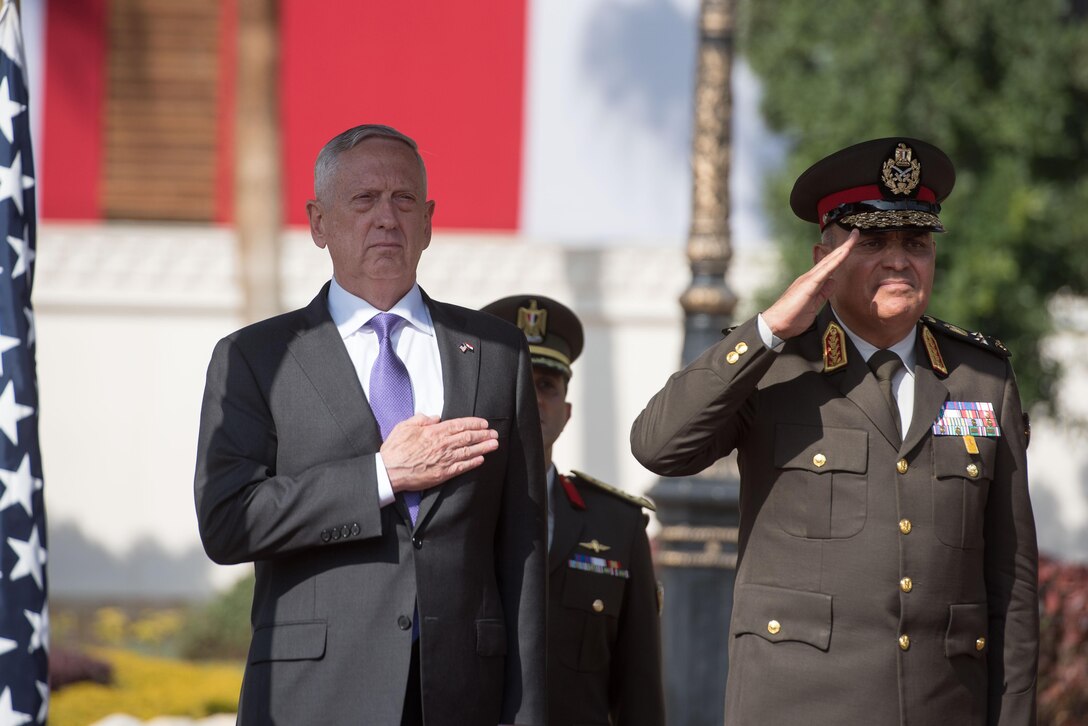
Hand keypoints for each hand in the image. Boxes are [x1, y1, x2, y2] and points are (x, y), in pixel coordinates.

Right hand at [382, 414, 498, 491]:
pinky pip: (462, 467)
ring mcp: (444, 460)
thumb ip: (421, 419)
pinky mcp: (443, 474)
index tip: (484, 423)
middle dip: (484, 434)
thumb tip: (435, 417)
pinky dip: (473, 463)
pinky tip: (481, 459)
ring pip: (469, 451)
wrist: (389, 471)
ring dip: (484, 447)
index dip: (474, 423)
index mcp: (434, 432)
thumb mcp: (405, 426)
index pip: (459, 425)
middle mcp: (442, 444)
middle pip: (468, 437)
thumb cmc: (395, 449)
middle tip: (494, 433)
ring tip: (494, 444)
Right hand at [761, 229, 857, 339]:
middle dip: (845, 246)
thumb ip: (823, 293)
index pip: (830, 265)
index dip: (841, 254)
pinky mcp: (808, 285)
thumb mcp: (814, 305)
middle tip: (856, 232)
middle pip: (831, 258)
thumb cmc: (792, 317)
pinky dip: (836, 261)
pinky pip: (825, 271)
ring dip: (843, 249)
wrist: (776, 324)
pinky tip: (844, 253)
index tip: (851, 245)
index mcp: (812, 282)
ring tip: (854, 237)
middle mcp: (810, 277)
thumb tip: (833, 281)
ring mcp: (809, 279)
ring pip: (830, 261)